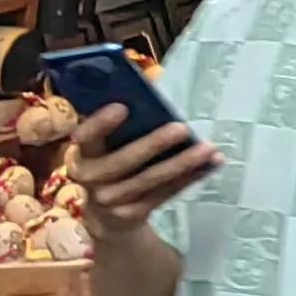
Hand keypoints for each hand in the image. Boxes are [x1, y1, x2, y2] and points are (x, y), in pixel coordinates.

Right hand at [70, 102, 220, 230]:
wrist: (106, 218)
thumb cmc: (114, 162)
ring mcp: (110, 200)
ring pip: (149, 180)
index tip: (122, 107)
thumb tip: (156, 77)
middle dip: (153, 145)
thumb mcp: (109, 145)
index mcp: (83, 153)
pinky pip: (164, 193)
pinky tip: (212, 163)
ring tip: (207, 147)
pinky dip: (190, 177)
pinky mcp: (131, 215)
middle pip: (121, 162)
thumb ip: (127, 120)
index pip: (86, 137)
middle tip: (181, 128)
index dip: (101, 124)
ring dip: (181, 163)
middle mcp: (91, 178)